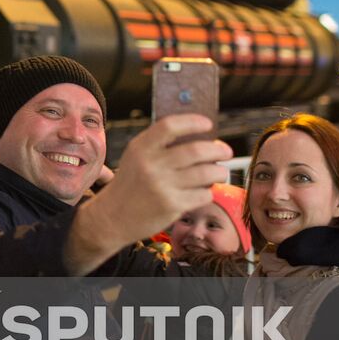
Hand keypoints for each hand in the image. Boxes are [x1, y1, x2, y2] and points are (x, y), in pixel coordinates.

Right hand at [64, 114, 230, 272]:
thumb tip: (200, 135)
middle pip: (196, 150)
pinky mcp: (172, 206)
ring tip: (220, 172)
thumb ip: (159, 144)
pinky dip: (207, 191)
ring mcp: (162, 186)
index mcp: (141, 147)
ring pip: (206, 173)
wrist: (113, 217)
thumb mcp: (135, 157)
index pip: (170, 126)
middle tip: (226, 151)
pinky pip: (203, 194)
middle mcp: (151, 165)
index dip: (192, 122)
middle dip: (218, 150)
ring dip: (219, 171)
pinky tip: (202, 191)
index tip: (208, 124)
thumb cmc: (131, 183)